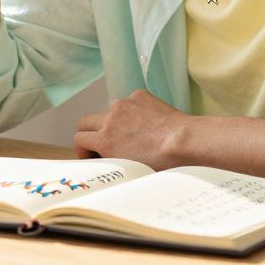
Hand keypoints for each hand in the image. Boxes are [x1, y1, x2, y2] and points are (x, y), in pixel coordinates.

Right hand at [73, 90, 188, 170]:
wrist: (185, 141)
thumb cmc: (162, 162)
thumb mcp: (130, 169)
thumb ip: (111, 160)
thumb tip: (104, 159)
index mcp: (105, 139)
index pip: (79, 139)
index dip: (83, 149)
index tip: (93, 155)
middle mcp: (110, 118)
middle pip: (85, 121)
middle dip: (89, 132)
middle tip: (102, 142)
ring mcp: (124, 104)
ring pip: (108, 111)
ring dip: (114, 121)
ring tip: (133, 133)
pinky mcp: (139, 95)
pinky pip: (128, 102)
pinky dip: (133, 111)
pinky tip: (147, 122)